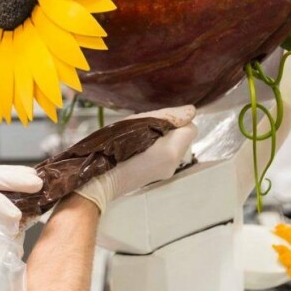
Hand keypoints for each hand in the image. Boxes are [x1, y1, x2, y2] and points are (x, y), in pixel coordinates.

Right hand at [74, 105, 196, 213]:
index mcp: (171, 151)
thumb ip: (168, 116)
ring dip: (162, 138)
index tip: (158, 120)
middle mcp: (173, 165)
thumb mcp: (138, 122)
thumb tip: (191, 111)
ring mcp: (166, 173)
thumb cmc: (113, 147)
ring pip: (175, 146)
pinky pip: (166, 155)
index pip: (191, 128)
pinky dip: (157, 148)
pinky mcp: (158, 176)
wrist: (99, 179)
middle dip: (169, 129)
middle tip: (145, 128)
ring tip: (140, 138)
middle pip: (183, 138)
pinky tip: (138, 148)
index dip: (177, 120)